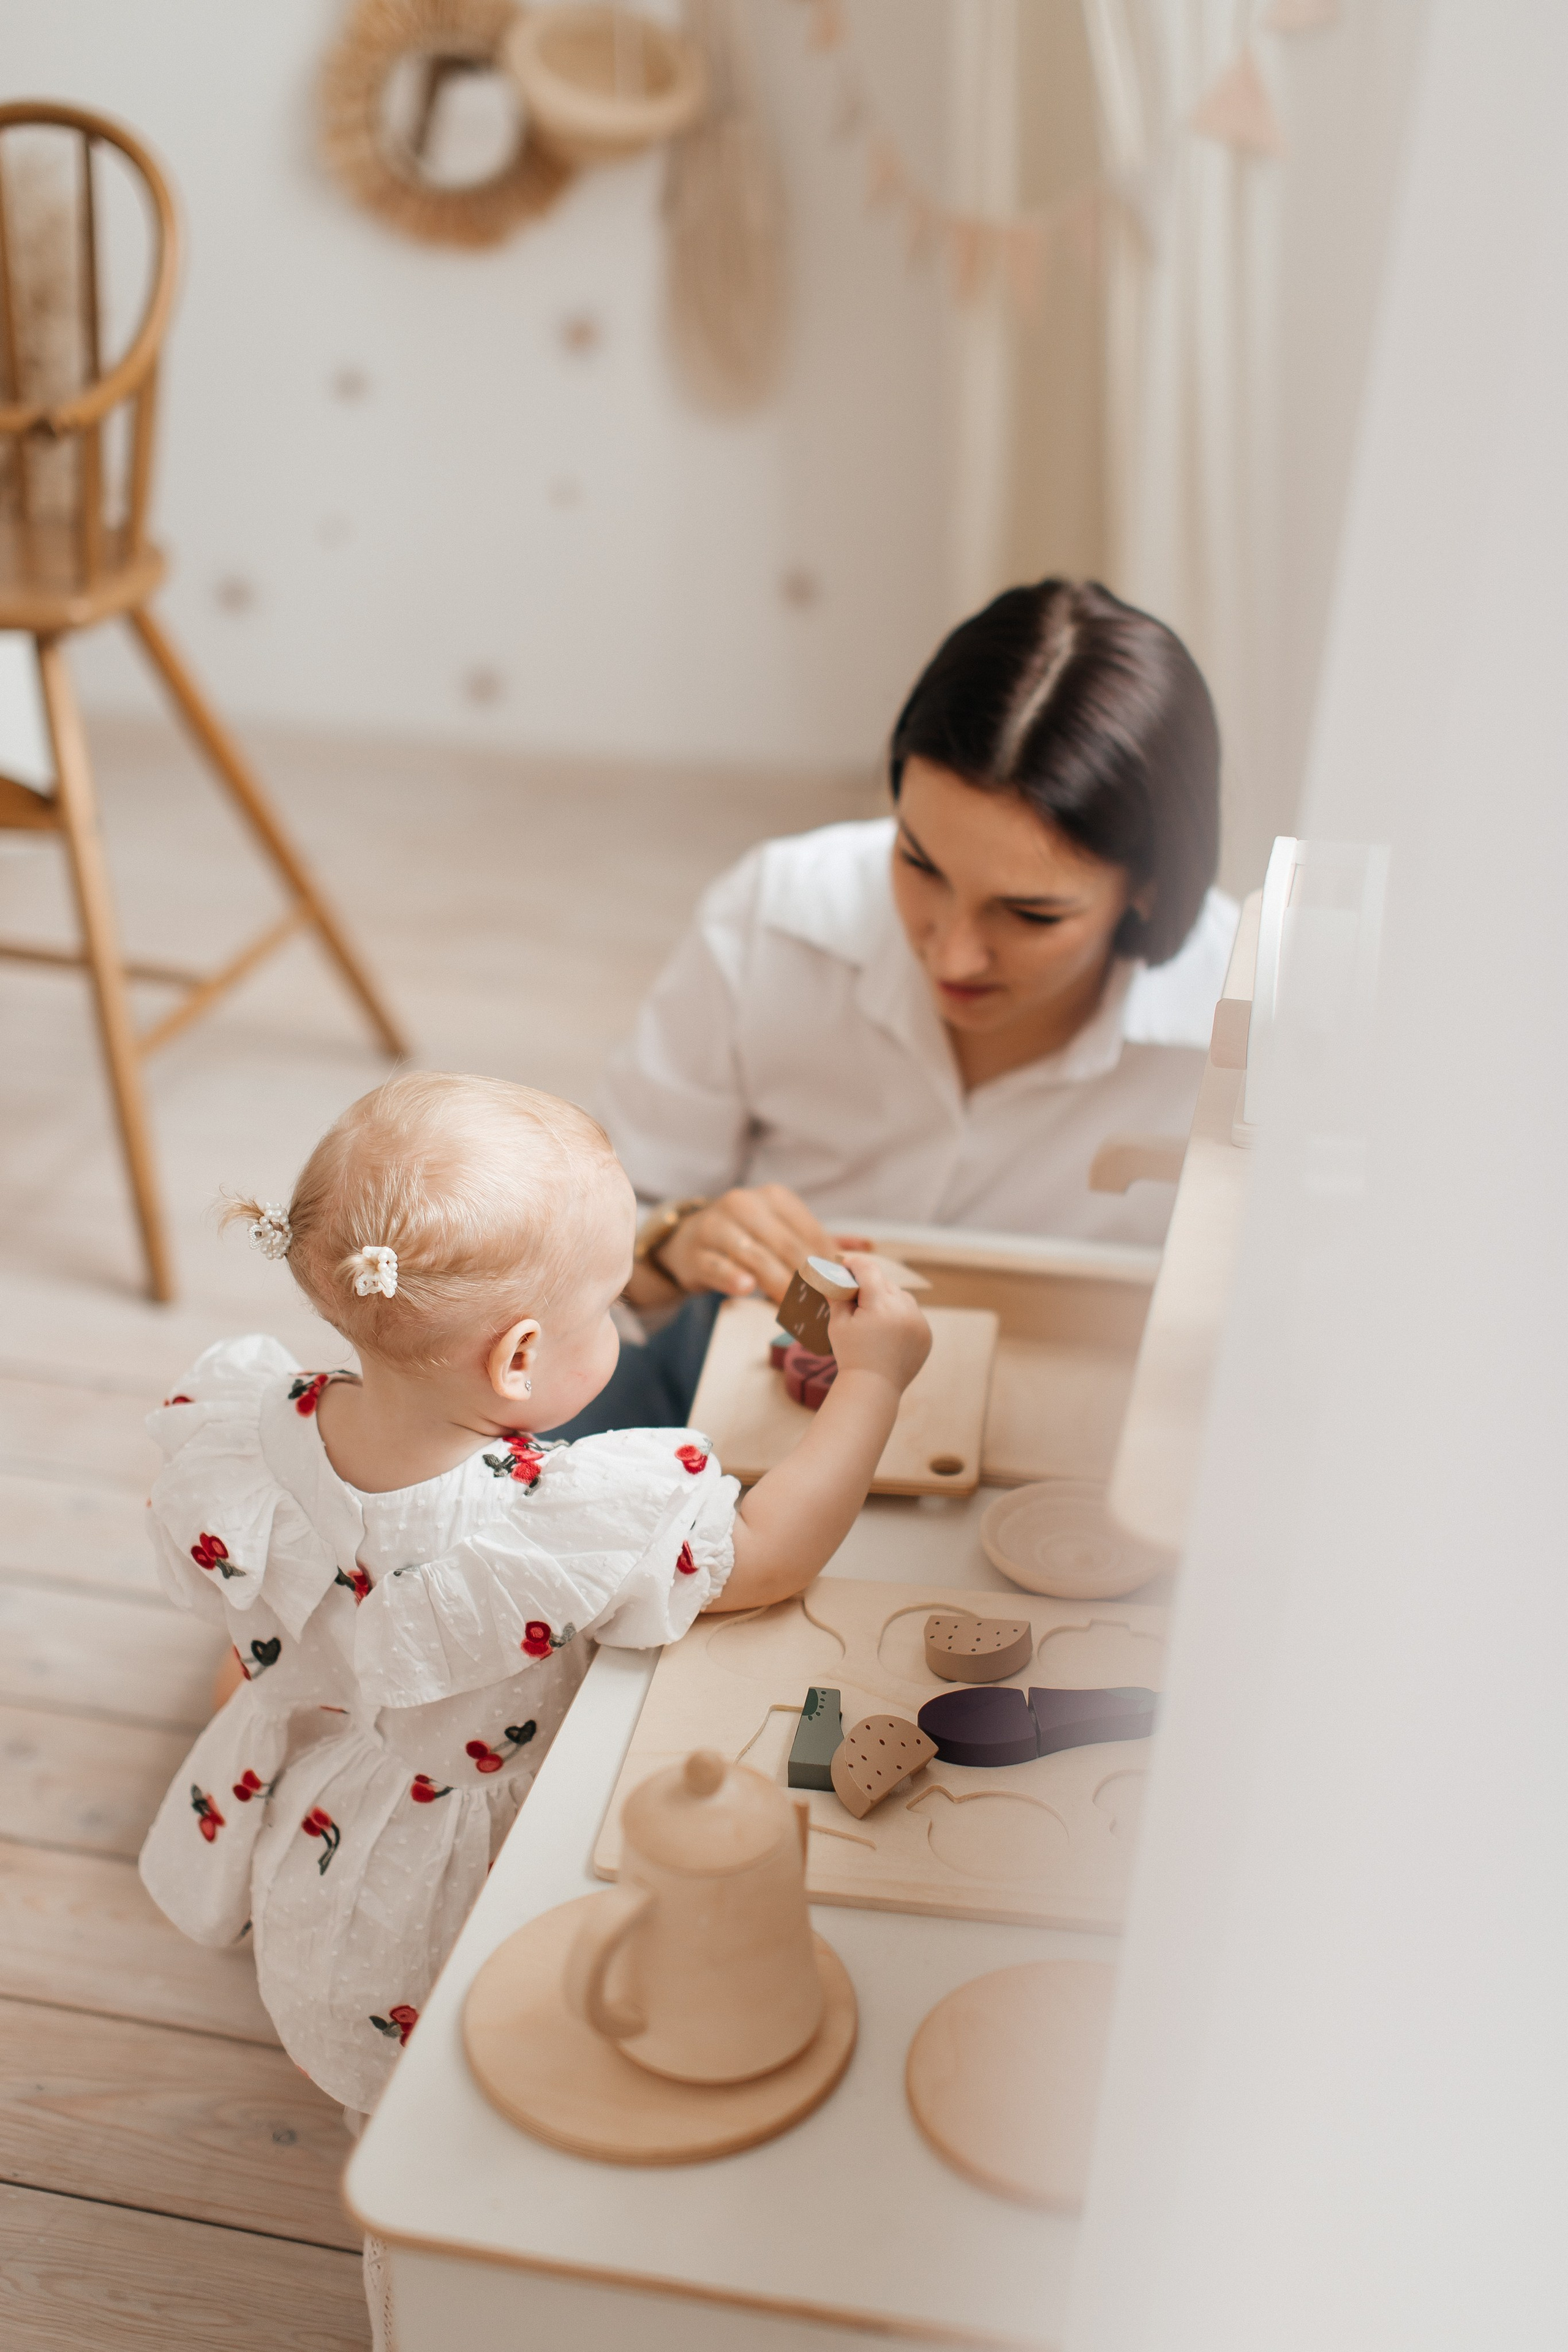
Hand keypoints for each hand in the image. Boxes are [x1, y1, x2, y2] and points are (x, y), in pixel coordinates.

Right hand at [658, 1184, 833, 1302]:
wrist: (689, 1240)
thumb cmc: (747, 1237)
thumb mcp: (783, 1230)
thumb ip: (822, 1240)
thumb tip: (867, 1247)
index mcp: (775, 1198)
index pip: (810, 1234)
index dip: (830, 1266)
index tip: (843, 1294)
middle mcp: (745, 1204)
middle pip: (787, 1247)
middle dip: (810, 1281)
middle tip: (826, 1310)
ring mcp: (717, 1226)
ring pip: (756, 1258)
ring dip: (779, 1286)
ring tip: (798, 1312)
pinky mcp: (695, 1251)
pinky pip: (717, 1265)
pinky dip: (733, 1277)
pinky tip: (746, 1289)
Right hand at [824, 1254, 931, 1392]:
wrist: (873, 1388)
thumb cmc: (851, 1355)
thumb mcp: (838, 1323)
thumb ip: (837, 1295)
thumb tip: (831, 1274)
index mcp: (880, 1304)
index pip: (868, 1270)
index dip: (855, 1264)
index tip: (845, 1265)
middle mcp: (904, 1309)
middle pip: (885, 1282)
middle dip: (870, 1283)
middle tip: (855, 1290)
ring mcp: (918, 1322)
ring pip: (901, 1296)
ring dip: (888, 1298)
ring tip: (873, 1311)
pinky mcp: (926, 1334)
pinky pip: (912, 1314)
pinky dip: (901, 1315)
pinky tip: (888, 1326)